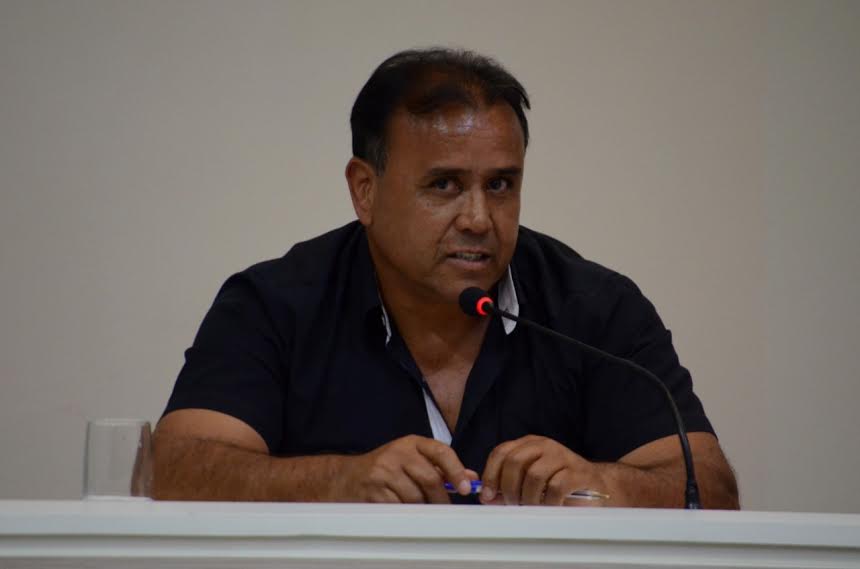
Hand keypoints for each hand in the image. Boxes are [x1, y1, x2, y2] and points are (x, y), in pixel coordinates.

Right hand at [340, 435, 476, 503]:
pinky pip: (400, 508)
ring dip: (423, 508)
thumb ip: (440, 467)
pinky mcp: (374, 491)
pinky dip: (406, 514)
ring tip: (420, 508)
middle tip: (444, 508)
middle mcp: (397, 454)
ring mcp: (384, 472)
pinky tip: (403, 510)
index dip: (456, 470)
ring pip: (416, 497)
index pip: (441, 451)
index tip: (465, 488)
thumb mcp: (411, 459)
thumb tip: (470, 477)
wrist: (347, 477)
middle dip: (441, 498)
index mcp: (411, 443)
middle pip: (430, 479)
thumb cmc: (384, 468)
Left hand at [480, 435, 604, 505]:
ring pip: (534, 475)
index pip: (501, 452)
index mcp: (528, 445)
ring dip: (528, 498)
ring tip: (533, 507)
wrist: (596, 486)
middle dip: (508, 487)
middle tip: (512, 504)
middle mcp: (544, 446)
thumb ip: (506, 488)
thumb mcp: (528, 484)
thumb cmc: (558, 485)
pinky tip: (550, 506)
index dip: (490, 474)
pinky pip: (556, 487)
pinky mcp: (577, 472)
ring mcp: (562, 456)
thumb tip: (484, 496)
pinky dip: (548, 502)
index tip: (487, 495)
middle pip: (514, 461)